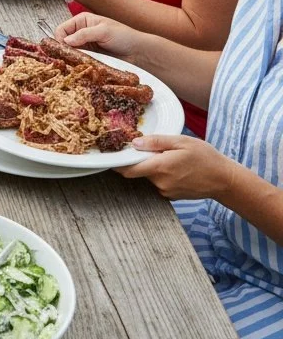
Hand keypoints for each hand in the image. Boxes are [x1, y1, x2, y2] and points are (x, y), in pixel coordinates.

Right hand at [53, 12, 137, 60]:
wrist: (138, 52)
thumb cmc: (124, 36)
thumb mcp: (103, 31)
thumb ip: (84, 34)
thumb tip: (66, 41)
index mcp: (82, 20)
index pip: (62, 29)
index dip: (60, 39)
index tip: (64, 49)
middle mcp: (80, 32)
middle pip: (63, 41)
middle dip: (64, 49)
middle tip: (69, 58)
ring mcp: (84, 45)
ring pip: (69, 52)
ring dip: (71, 57)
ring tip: (75, 63)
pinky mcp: (89, 56)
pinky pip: (77, 60)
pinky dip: (77, 63)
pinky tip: (80, 65)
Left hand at [119, 135, 239, 199]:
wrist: (225, 180)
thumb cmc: (205, 158)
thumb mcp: (181, 142)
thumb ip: (156, 142)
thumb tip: (135, 143)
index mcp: (160, 167)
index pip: (129, 169)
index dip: (118, 163)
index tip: (113, 155)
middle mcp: (160, 182)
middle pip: (140, 170)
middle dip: (143, 160)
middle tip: (155, 148)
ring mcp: (166, 191)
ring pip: (151, 176)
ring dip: (155, 167)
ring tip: (172, 158)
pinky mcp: (172, 195)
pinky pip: (160, 182)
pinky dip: (163, 174)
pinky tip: (178, 168)